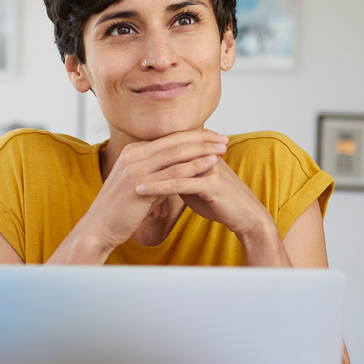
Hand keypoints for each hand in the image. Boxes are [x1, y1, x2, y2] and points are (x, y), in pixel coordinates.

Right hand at [77, 129, 229, 251]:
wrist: (99, 227)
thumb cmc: (120, 210)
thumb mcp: (138, 184)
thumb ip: (155, 173)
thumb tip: (174, 171)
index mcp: (132, 152)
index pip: (168, 138)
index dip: (192, 136)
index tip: (212, 136)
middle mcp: (133, 155)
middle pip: (174, 141)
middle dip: (202, 138)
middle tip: (223, 138)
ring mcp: (135, 168)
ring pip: (176, 153)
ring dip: (203, 149)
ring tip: (223, 148)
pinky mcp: (140, 185)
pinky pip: (173, 173)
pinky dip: (194, 166)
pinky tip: (211, 164)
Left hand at [133, 143, 275, 239]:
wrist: (245, 216)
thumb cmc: (220, 202)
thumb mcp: (195, 186)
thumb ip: (179, 176)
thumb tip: (161, 174)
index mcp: (201, 152)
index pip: (170, 146)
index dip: (149, 153)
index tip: (125, 160)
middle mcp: (205, 155)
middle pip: (169, 152)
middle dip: (143, 160)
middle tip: (118, 166)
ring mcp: (209, 167)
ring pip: (171, 166)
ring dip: (146, 172)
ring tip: (124, 178)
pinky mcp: (212, 184)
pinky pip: (179, 184)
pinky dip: (158, 187)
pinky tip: (141, 191)